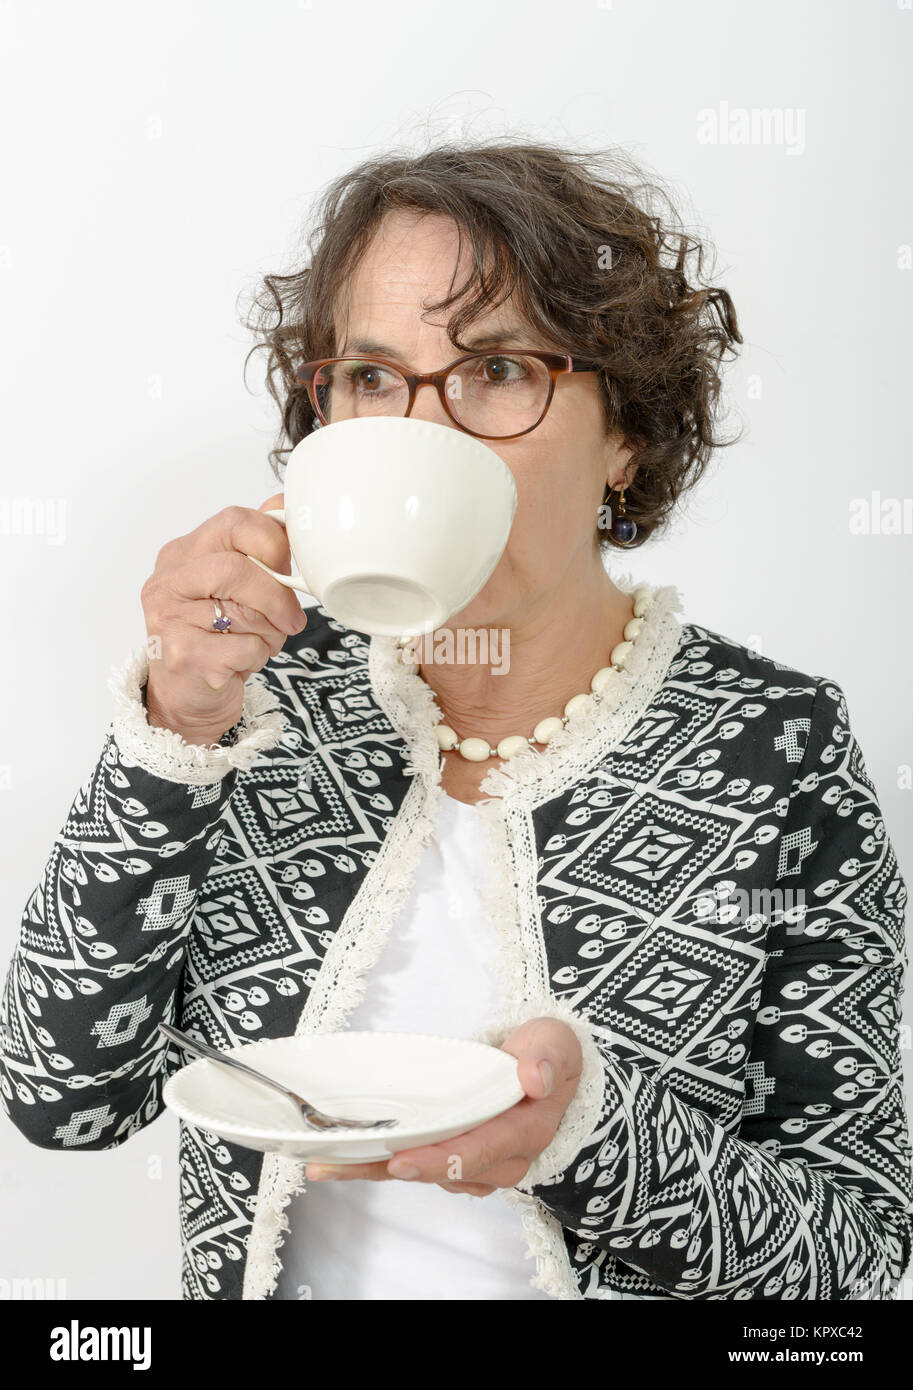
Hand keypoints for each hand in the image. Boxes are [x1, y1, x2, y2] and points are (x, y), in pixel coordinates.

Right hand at [141, 494, 307, 743]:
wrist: (185, 698)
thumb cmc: (216, 637)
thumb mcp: (233, 586)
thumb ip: (256, 547)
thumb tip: (284, 505)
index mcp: (181, 555)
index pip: (234, 522)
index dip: (273, 542)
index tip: (288, 567)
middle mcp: (167, 583)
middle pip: (238, 568)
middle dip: (276, 595)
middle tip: (290, 617)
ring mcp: (169, 621)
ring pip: (245, 612)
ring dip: (269, 632)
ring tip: (258, 641)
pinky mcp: (184, 658)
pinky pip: (244, 648)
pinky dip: (258, 657)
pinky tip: (243, 662)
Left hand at [305, 1018, 581, 1195]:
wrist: (548, 1074)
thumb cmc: (547, 1056)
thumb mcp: (556, 1043)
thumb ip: (548, 1055)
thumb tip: (533, 1076)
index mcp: (524, 1133)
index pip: (477, 1152)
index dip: (439, 1159)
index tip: (400, 1160)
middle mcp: (497, 1161)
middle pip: (438, 1172)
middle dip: (386, 1169)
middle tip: (337, 1161)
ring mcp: (473, 1166)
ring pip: (420, 1174)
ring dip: (372, 1170)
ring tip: (322, 1163)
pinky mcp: (452, 1160)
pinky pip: (414, 1167)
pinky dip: (376, 1165)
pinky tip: (338, 1160)